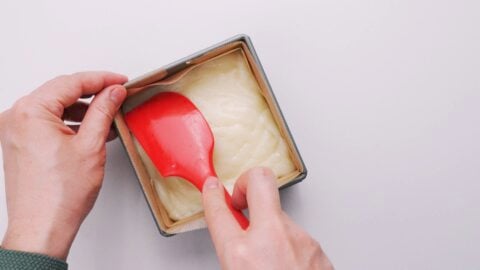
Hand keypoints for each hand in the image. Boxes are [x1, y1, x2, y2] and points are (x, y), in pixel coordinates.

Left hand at [0, 72, 127, 259]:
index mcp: (30, 112)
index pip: (71, 83)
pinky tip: (90, 131)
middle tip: (117, 94)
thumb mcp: (90, 145)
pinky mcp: (21, 144)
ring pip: (55, 107)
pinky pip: (48, 123)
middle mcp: (17, 118)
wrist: (42, 227)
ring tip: (108, 116)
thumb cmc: (59, 195)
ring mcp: (16, 131)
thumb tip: (113, 92)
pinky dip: (70, 123)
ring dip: (82, 110)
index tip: (120, 81)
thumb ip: (103, 111)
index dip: (101, 79)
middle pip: (61, 92)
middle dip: (92, 93)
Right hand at [202, 167, 332, 269]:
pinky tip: (287, 265)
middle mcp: (275, 240)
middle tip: (242, 202)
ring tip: (269, 255)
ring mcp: (302, 241)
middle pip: (261, 186)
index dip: (213, 196)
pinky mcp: (319, 249)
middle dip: (249, 187)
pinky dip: (290, 246)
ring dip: (272, 230)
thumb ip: (233, 248)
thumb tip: (231, 232)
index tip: (212, 188)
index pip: (219, 211)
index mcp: (243, 254)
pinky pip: (298, 237)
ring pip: (281, 218)